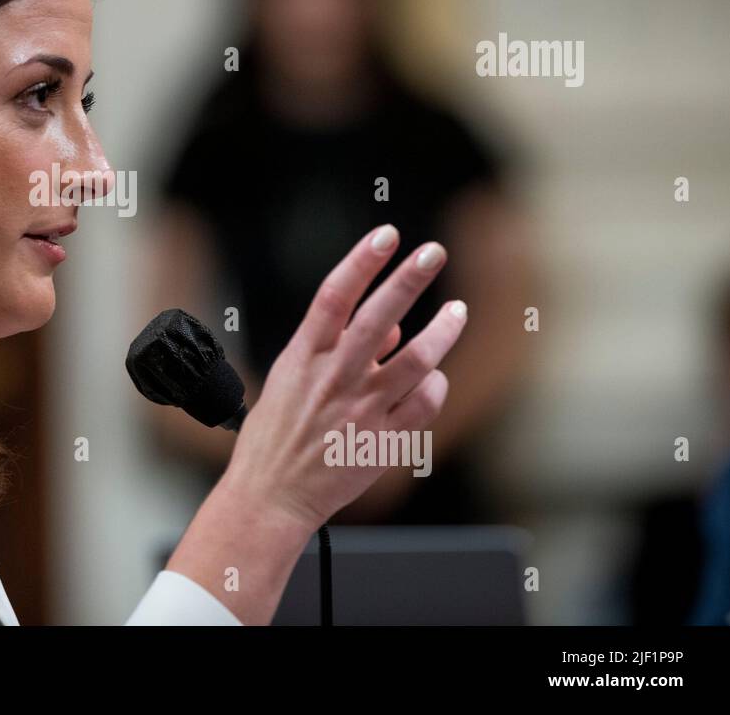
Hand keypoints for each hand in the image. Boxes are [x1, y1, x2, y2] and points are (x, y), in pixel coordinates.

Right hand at [223, 224, 467, 531]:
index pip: (334, 295)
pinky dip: (435, 386)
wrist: (271, 495)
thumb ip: (333, 349)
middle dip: (409, 279)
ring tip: (458, 310)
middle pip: (380, 317)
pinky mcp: (382, 442)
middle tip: (433, 252)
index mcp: (303, 357)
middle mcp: (334, 378)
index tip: (386, 234)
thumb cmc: (275, 436)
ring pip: (417, 362)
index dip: (362, 261)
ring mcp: (361, 410)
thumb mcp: (289, 380)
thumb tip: (391, 329)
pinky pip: (424, 405)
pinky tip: (436, 378)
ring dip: (443, 331)